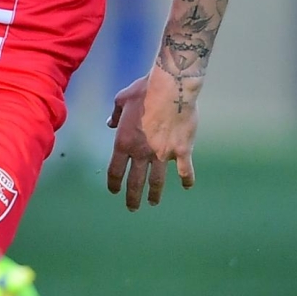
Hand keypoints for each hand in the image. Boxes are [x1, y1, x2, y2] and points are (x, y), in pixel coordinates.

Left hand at [104, 67, 199, 210]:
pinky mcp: (181, 150)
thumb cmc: (144, 90)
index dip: (114, 184)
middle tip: (133, 207)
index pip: (116, 170)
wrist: (171, 87)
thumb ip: (116, 114)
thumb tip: (109, 123)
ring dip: (154, 194)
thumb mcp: (122, 99)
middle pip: (135, 182)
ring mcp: (162, 154)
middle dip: (132, 197)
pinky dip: (187, 179)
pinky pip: (185, 170)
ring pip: (157, 181)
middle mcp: (141, 152)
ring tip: (153, 202)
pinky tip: (187, 186)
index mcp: (124, 142)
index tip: (114, 191)